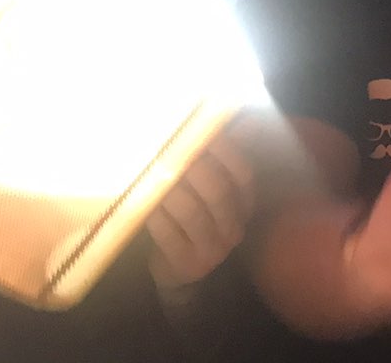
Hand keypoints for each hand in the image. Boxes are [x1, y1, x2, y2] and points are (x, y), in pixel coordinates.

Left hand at [146, 127, 255, 291]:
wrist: (176, 271)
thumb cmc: (190, 219)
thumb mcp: (208, 189)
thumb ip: (221, 156)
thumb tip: (246, 119)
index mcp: (243, 205)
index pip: (242, 174)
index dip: (223, 151)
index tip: (198, 133)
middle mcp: (233, 228)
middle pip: (216, 190)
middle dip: (191, 166)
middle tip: (167, 149)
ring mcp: (212, 251)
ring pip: (191, 211)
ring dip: (168, 188)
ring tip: (151, 171)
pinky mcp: (187, 265)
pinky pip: (169, 234)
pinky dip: (155, 214)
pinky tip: (144, 202)